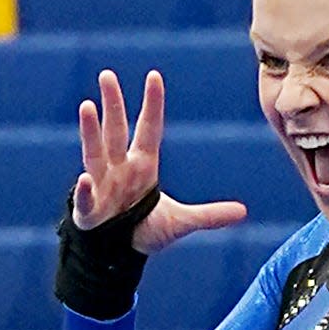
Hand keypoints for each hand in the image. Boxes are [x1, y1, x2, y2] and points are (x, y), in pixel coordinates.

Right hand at [74, 69, 246, 252]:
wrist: (119, 254)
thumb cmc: (145, 230)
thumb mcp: (181, 222)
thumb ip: (210, 216)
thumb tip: (244, 213)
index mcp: (142, 166)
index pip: (148, 129)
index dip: (152, 104)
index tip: (154, 76)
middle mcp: (119, 169)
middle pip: (116, 130)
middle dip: (113, 104)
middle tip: (108, 75)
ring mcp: (101, 186)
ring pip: (94, 153)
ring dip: (91, 131)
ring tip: (87, 106)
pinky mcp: (89, 209)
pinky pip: (86, 198)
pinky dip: (85, 191)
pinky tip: (84, 180)